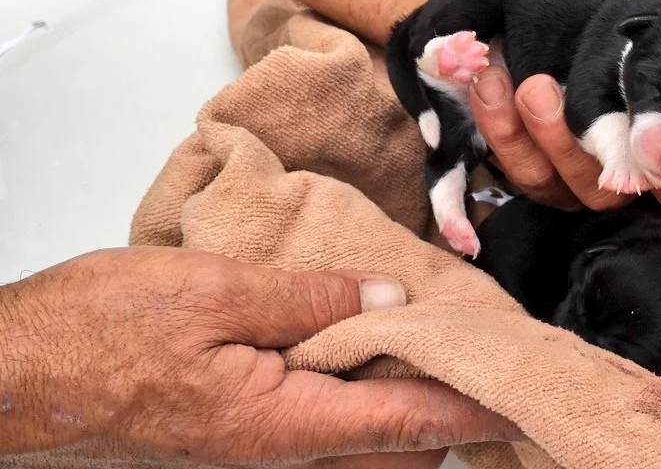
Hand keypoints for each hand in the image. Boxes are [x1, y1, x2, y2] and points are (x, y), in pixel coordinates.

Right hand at [0, 247, 519, 466]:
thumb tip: (388, 301)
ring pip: (358, 441)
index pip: (405, 419)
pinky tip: (363, 356)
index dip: (469, 408)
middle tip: (486, 364)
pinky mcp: (232, 436)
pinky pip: (319, 426)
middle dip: (445, 411)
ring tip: (438, 355)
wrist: (14, 376)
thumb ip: (308, 299)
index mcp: (280, 421)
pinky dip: (358, 396)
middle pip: (391, 444)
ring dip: (403, 403)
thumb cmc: (97, 335)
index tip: (522, 401)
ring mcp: (253, 452)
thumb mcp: (212, 294)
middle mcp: (275, 453)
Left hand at [467, 0, 660, 216]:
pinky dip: (507, 133)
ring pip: (591, 192)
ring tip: (535, 88)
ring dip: (557, 141)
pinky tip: (495, 85)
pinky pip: (530, 177)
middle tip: (599, 111)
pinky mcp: (543, 176)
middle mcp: (652, 158)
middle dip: (634, 164)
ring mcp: (597, 174)